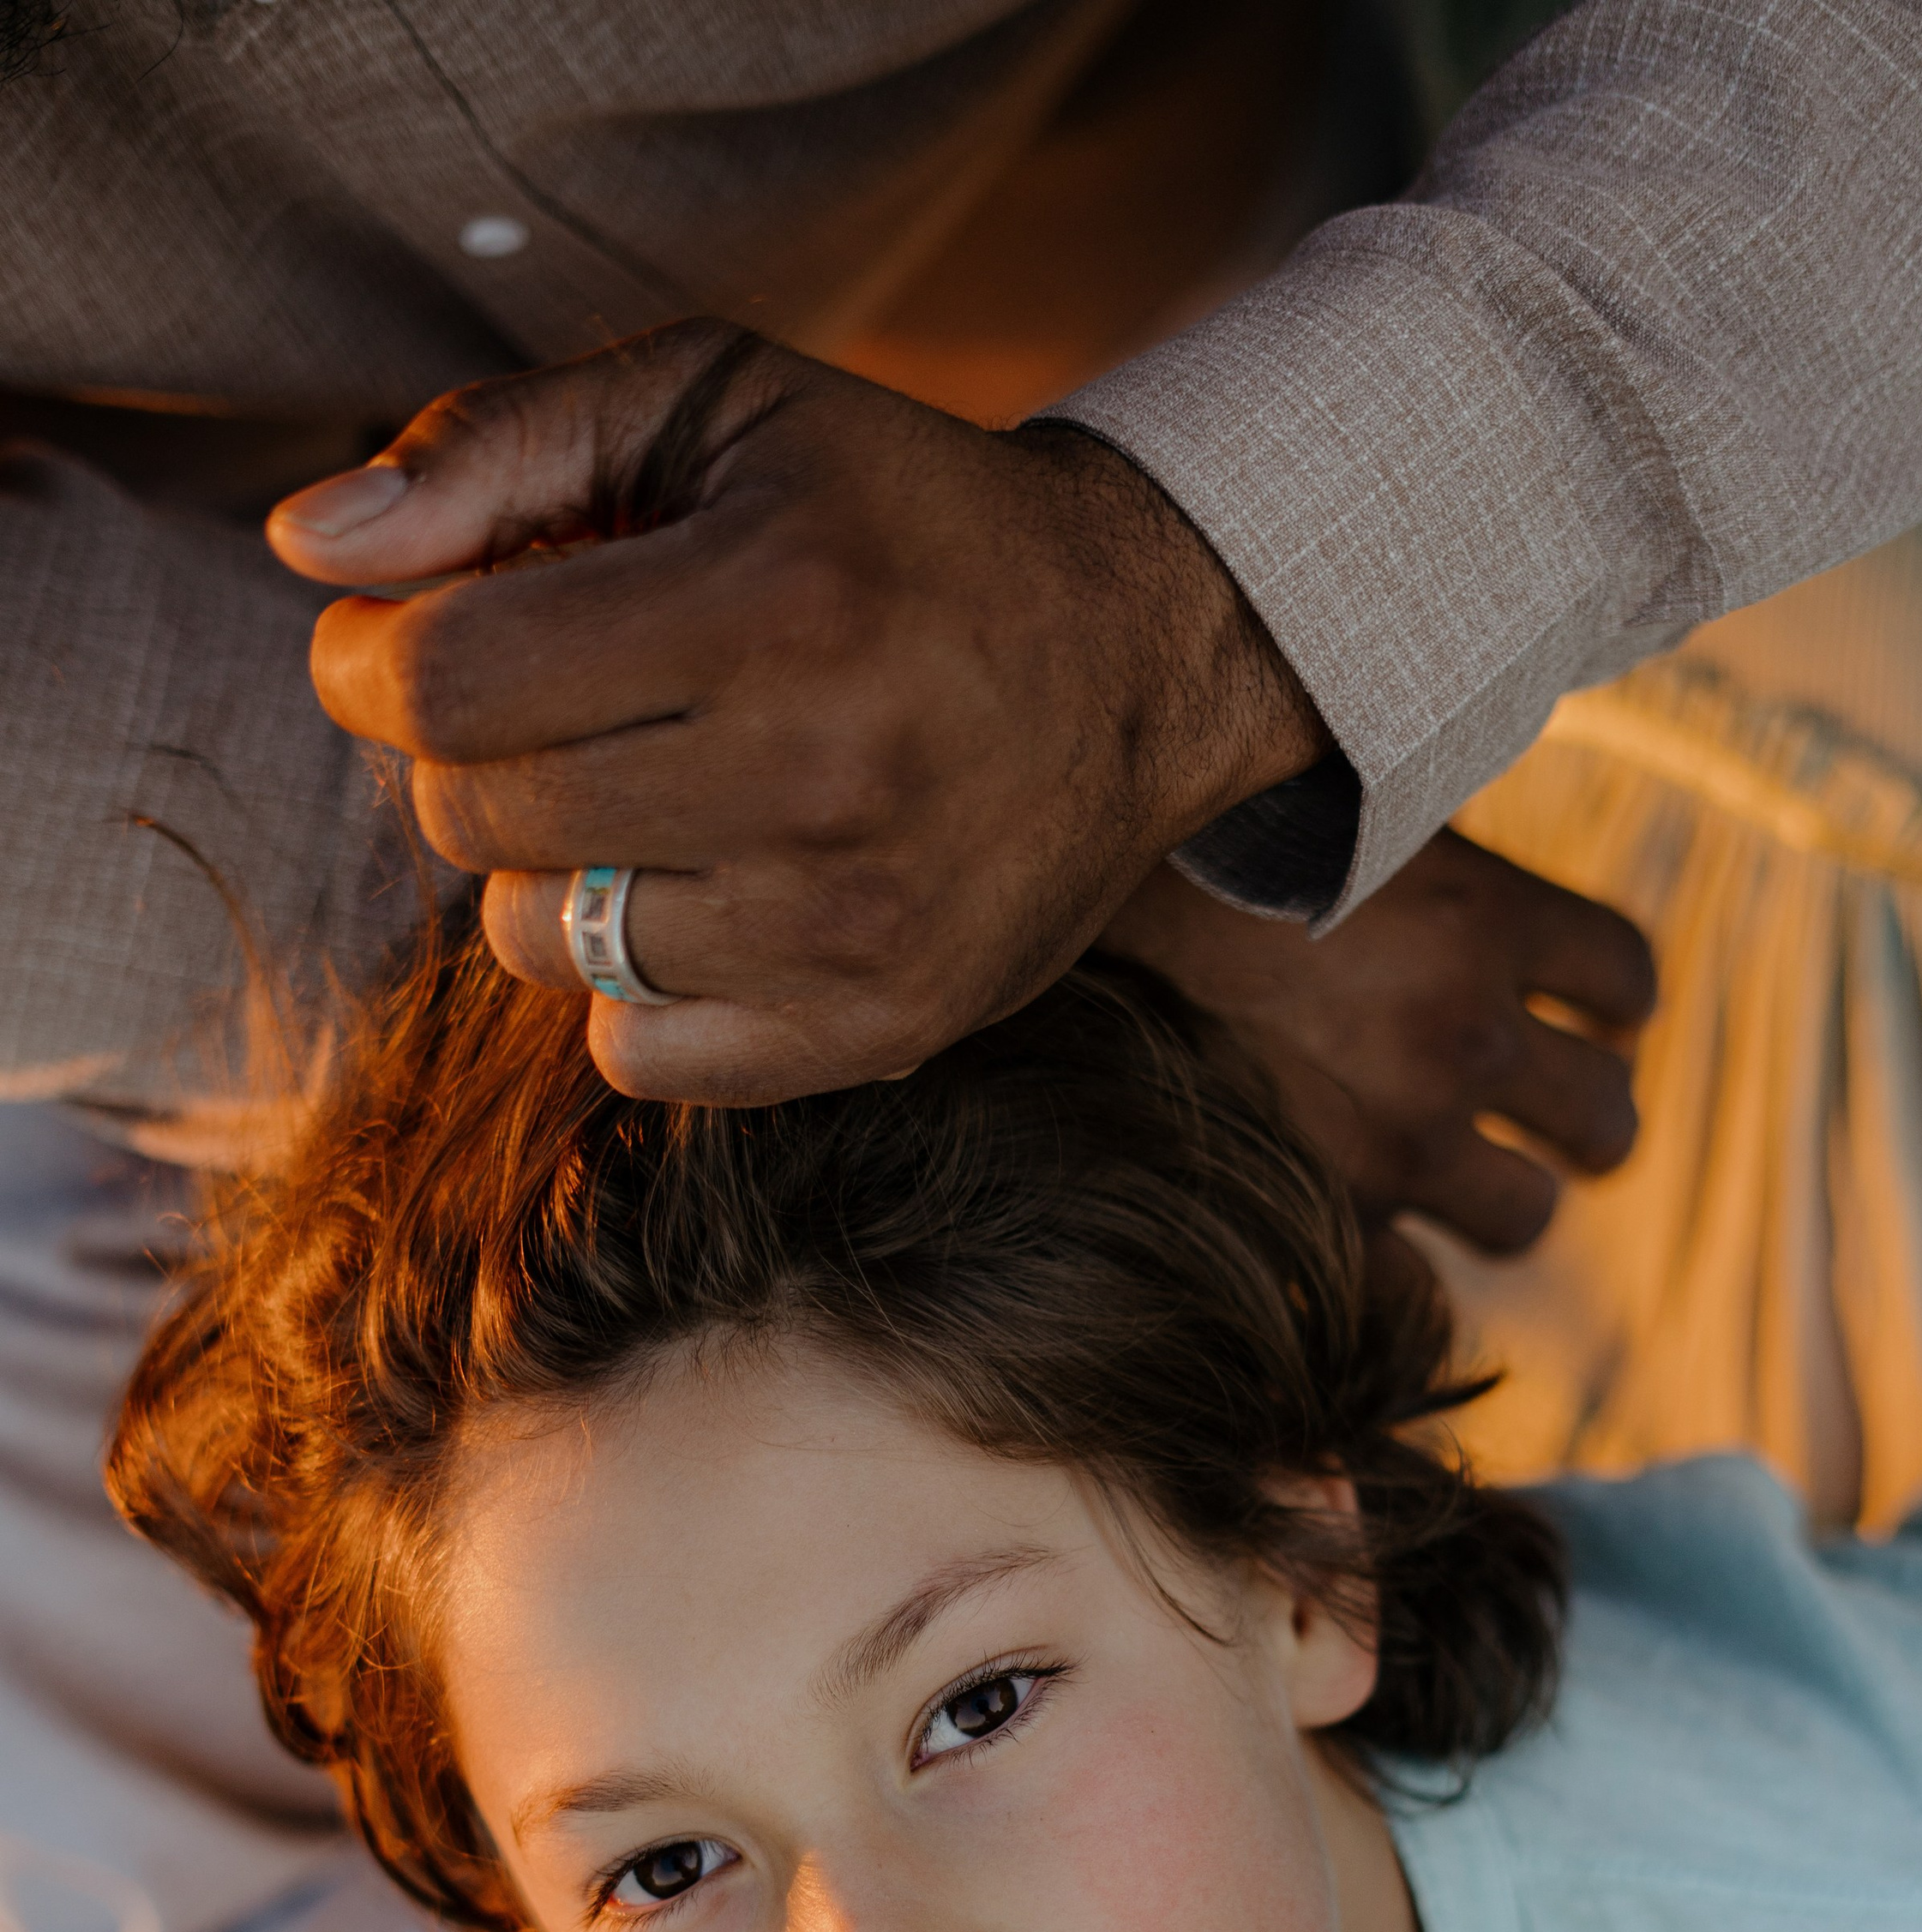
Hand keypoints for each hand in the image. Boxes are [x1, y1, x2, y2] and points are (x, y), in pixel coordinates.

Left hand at [267, 322, 1325, 1103]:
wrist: (1135, 655)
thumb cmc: (889, 517)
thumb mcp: (711, 407)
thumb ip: (493, 450)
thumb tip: (307, 552)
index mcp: (774, 601)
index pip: (452, 687)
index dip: (375, 665)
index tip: (399, 643)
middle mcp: (821, 777)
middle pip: (482, 819)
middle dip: (467, 756)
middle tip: (545, 705)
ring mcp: (854, 928)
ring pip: (545, 945)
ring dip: (550, 871)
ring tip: (643, 795)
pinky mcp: (881, 1031)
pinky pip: (636, 1056)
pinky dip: (628, 988)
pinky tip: (699, 897)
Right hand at [1104, 843, 1652, 1252]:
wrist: (1069, 928)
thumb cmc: (1197, 850)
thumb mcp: (1344, 816)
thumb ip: (1427, 861)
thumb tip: (1459, 862)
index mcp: (1485, 917)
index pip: (1624, 976)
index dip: (1618, 1000)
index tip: (1600, 1013)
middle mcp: (1460, 1036)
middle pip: (1606, 1115)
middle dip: (1591, 1118)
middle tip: (1562, 1114)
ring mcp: (1397, 1138)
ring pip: (1529, 1215)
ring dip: (1514, 1198)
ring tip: (1482, 1183)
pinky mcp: (1325, 1212)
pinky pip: (1413, 1292)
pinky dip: (1405, 1278)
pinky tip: (1383, 1247)